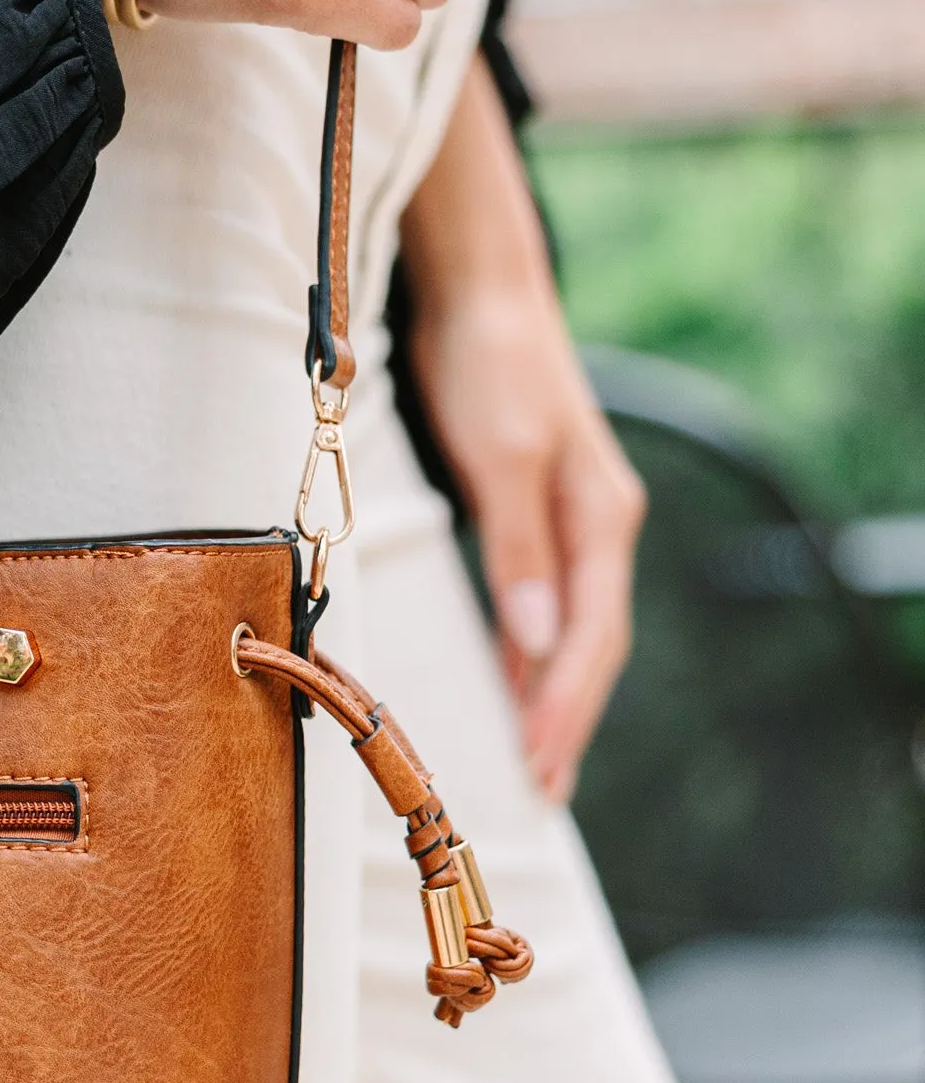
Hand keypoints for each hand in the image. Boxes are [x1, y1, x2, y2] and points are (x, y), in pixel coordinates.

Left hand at [400, 63, 645, 802]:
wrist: (482, 291)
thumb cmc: (491, 363)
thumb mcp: (502, 453)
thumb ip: (519, 548)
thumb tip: (535, 637)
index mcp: (599, 518)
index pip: (590, 636)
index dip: (566, 707)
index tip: (541, 764)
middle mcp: (594, 526)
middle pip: (589, 644)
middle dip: (566, 719)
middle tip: (541, 791)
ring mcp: (567, 520)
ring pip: (568, 629)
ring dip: (549, 694)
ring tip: (533, 758)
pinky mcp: (532, 511)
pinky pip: (542, 603)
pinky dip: (530, 652)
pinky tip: (513, 684)